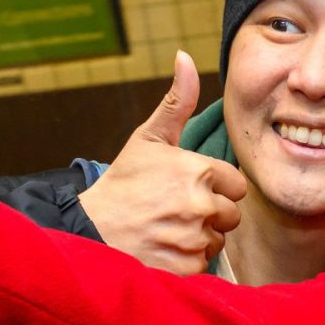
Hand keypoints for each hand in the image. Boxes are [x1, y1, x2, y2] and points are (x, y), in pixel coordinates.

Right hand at [77, 51, 247, 273]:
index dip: (215, 188)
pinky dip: (186, 261)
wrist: (88, 229)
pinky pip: (203, 265)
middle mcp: (201, 205)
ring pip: (218, 241)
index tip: (187, 189)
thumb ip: (177, 101)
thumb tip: (186, 57)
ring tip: (167, 229)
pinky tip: (163, 248)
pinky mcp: (185, 267)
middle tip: (175, 211)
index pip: (236, 186)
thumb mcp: (148, 138)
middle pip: (231, 216)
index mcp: (200, 171)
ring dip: (198, 238)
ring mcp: (194, 239)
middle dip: (210, 215)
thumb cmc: (122, 183)